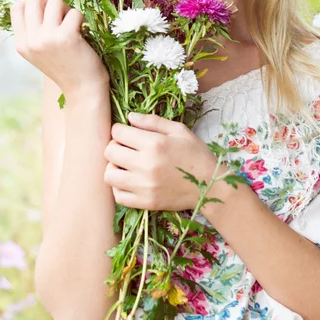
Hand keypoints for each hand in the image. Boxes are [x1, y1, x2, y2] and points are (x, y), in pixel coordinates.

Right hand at [10, 0, 108, 96]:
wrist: (83, 89)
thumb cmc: (66, 67)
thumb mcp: (40, 52)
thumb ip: (35, 31)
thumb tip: (40, 1)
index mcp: (22, 44)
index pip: (17, 8)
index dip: (34, 4)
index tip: (48, 13)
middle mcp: (31, 41)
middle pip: (33, 0)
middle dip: (50, 3)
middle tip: (62, 17)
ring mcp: (47, 38)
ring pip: (54, 2)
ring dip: (67, 10)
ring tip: (73, 25)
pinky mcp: (67, 37)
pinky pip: (74, 13)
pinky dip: (81, 20)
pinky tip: (83, 34)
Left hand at [103, 113, 217, 210]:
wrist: (210, 186)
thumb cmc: (196, 154)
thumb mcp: (179, 131)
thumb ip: (153, 121)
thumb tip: (129, 116)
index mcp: (155, 144)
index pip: (118, 132)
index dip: (120, 129)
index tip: (127, 132)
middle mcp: (146, 165)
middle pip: (110, 152)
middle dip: (115, 145)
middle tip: (126, 147)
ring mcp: (144, 186)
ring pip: (109, 175)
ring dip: (114, 167)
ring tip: (126, 165)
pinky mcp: (145, 203)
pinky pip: (118, 195)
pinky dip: (119, 187)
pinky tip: (130, 180)